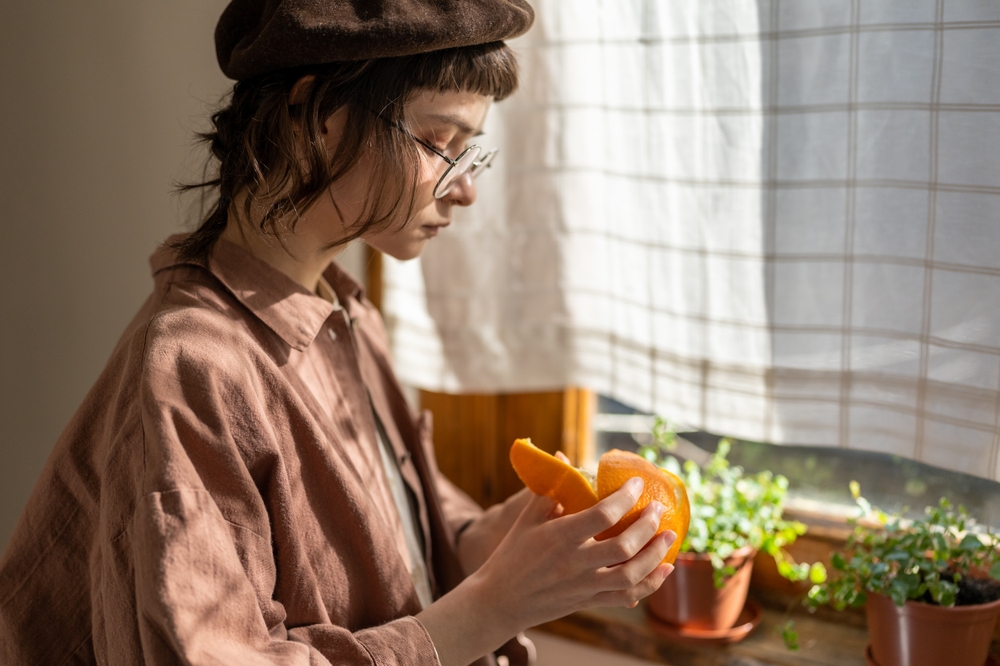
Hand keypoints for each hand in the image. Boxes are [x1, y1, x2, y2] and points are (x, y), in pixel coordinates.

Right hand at [417, 474, 674, 665]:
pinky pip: (625, 597)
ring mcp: (583, 586)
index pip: (602, 515)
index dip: (625, 498)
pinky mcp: (588, 601)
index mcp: (559, 537)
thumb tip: (564, 457)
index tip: (637, 483)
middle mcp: (575, 563)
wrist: (499, 601)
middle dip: (648, 526)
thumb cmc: (512, 554)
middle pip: (623, 547)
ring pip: (630, 576)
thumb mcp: (526, 520)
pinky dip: (649, 584)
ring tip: (670, 536)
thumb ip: (548, 490)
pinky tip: (664, 569)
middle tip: (659, 508)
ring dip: (656, 556)